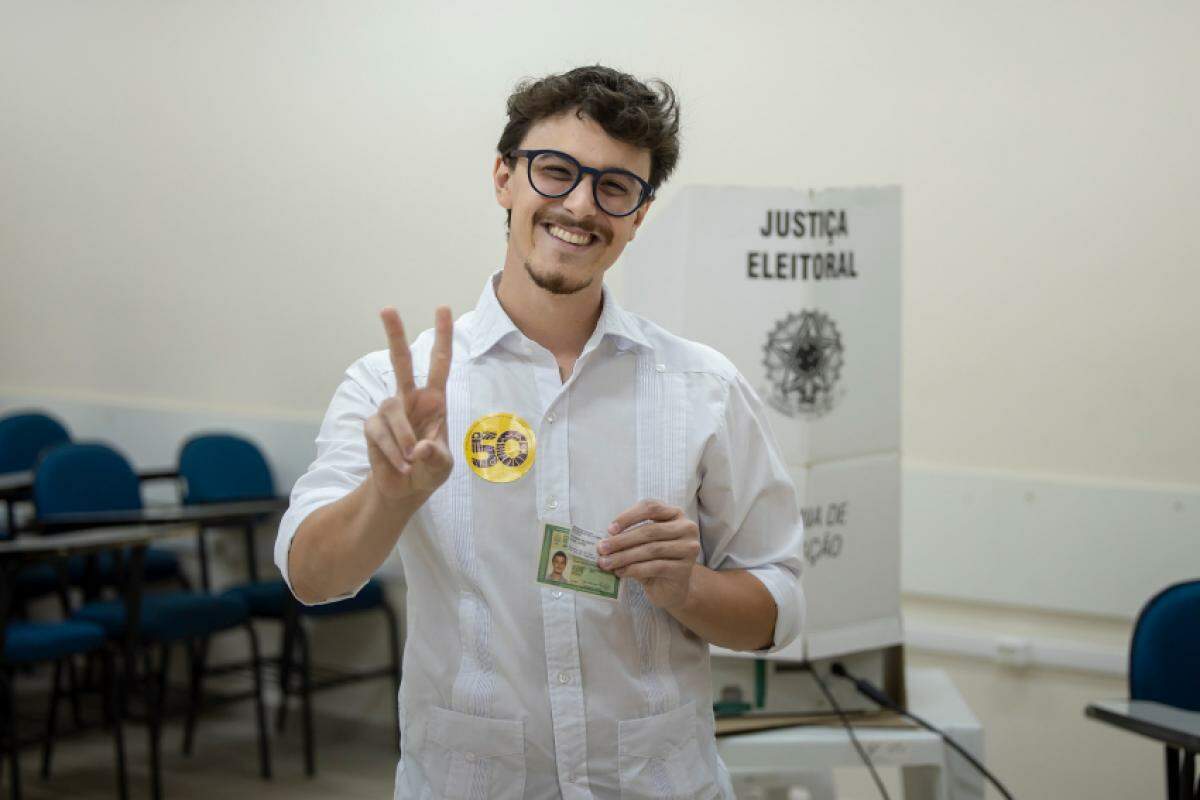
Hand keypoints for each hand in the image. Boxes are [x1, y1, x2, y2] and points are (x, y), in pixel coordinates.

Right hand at [364, 306, 453, 504]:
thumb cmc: (429, 470)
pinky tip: (400, 465)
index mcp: (434, 401)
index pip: (439, 364)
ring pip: (392, 410)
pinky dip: (391, 452)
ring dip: (402, 438)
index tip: (443, 308)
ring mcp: (389, 411)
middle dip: (395, 335)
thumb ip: (435, 458)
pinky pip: (379, 433)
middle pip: (400, 361)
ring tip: (410, 461)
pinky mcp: (372, 426)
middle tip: (387, 308)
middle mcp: (410, 399)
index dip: (442, 337)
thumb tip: (419, 448)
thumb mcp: (442, 467)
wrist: (405, 490)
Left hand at [597, 499, 700, 610]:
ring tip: (606, 563)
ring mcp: (689, 548)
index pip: (651, 507)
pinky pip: (655, 567)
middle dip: (622, 540)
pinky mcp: (684, 569)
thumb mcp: (643, 542)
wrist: (671, 589)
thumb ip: (630, 535)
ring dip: (624, 556)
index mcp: (675, 514)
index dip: (629, 516)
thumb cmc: (654, 559)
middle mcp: (687, 528)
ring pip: (652, 549)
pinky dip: (634, 569)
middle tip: (601, 549)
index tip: (610, 529)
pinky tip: (620, 572)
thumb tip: (605, 541)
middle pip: (650, 530)